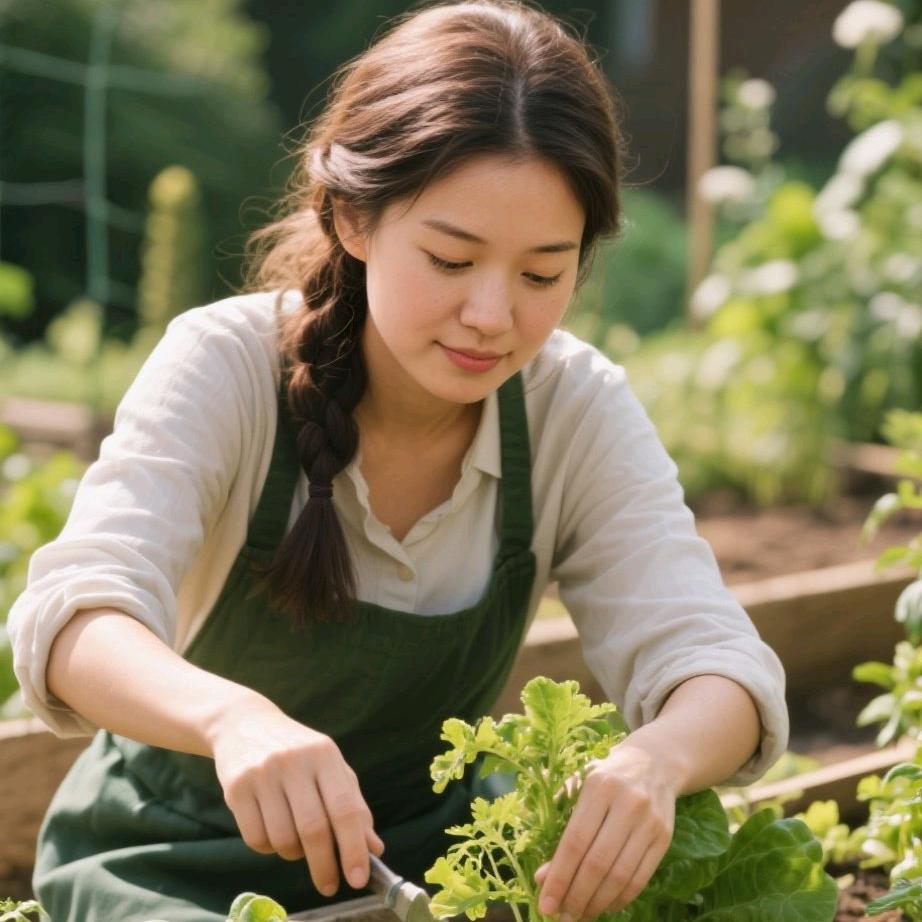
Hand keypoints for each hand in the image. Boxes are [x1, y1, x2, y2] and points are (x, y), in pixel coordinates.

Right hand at [209, 695, 384, 897]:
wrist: (244, 723)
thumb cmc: (298, 751)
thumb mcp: (330, 767)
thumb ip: (354, 805)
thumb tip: (374, 849)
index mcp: (324, 754)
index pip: (344, 808)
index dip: (354, 847)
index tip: (359, 878)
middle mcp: (293, 761)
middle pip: (313, 829)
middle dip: (325, 865)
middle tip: (330, 885)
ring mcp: (262, 774)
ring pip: (283, 839)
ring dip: (294, 854)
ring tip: (297, 842)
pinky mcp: (236, 788)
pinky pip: (256, 839)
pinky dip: (269, 848)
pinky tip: (273, 832)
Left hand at [533, 740, 679, 919]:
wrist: (655, 762)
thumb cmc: (606, 776)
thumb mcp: (579, 786)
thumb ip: (559, 827)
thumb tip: (543, 876)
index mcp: (599, 786)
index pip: (575, 840)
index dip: (559, 876)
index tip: (545, 903)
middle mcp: (627, 803)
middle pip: (598, 863)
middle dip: (576, 896)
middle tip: (562, 916)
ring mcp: (649, 821)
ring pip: (620, 875)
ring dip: (597, 903)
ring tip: (580, 915)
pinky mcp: (664, 837)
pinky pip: (640, 878)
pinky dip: (621, 899)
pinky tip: (605, 906)